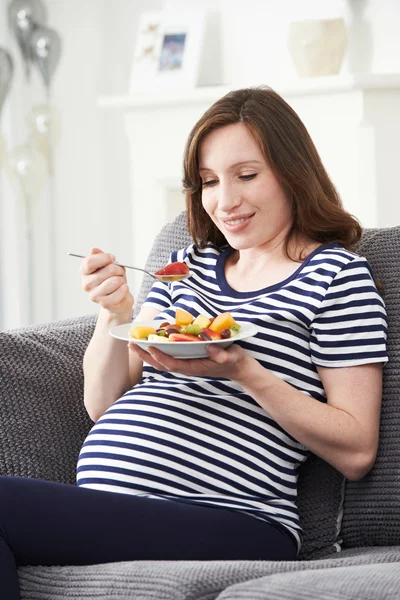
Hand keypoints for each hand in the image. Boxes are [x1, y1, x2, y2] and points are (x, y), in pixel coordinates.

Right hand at [80, 247, 133, 316]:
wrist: (118, 299)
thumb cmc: (112, 279)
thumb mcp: (107, 265)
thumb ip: (101, 257)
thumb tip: (93, 250)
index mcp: (85, 272)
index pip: (89, 262)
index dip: (104, 258)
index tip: (112, 258)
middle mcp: (86, 284)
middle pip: (108, 270)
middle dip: (118, 269)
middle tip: (119, 272)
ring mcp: (94, 295)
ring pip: (115, 281)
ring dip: (122, 279)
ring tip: (120, 282)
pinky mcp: (104, 303)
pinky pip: (119, 292)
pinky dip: (125, 289)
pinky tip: (123, 289)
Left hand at [129, 341, 251, 383]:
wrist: (237, 367)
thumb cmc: (234, 361)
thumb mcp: (232, 357)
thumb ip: (222, 355)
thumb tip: (209, 346)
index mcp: (194, 368)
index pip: (172, 364)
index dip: (160, 356)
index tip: (150, 346)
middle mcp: (186, 366)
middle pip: (161, 364)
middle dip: (145, 355)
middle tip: (131, 343)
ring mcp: (185, 363)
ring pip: (162, 360)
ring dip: (147, 352)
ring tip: (134, 341)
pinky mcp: (186, 358)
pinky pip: (168, 355)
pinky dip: (157, 349)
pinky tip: (151, 339)